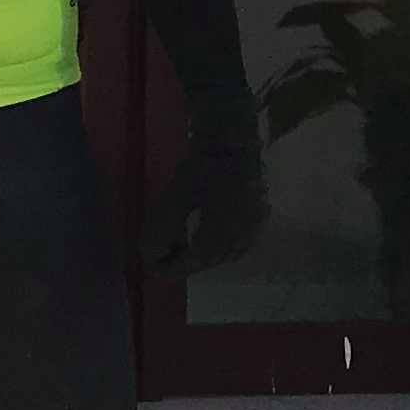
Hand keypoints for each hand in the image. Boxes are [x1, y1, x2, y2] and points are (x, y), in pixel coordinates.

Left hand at [146, 114, 266, 274]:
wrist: (235, 138)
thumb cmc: (203, 166)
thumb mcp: (176, 197)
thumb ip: (163, 229)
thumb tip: (149, 255)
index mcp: (228, 230)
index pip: (198, 259)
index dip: (174, 267)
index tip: (152, 271)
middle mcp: (247, 233)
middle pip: (214, 258)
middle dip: (187, 262)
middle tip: (161, 262)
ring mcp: (257, 227)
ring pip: (227, 252)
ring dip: (201, 255)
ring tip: (177, 250)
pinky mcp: (260, 218)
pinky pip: (238, 242)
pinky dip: (217, 245)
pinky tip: (201, 238)